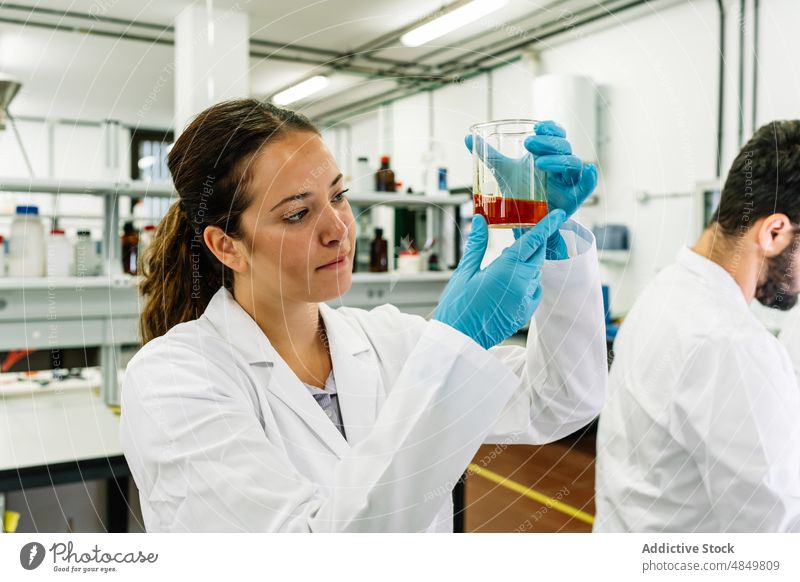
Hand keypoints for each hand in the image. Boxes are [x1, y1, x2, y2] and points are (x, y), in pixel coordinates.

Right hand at [433, 209, 565, 349]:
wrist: (460, 340)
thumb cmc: (457, 306)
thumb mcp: (464, 271)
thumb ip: (476, 243)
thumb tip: (480, 221)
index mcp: (506, 270)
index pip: (533, 241)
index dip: (547, 225)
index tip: (558, 214)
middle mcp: (522, 284)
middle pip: (538, 255)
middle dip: (536, 242)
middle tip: (529, 232)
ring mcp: (526, 300)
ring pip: (536, 272)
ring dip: (528, 262)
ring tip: (507, 260)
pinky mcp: (526, 312)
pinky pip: (535, 289)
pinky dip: (528, 280)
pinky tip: (512, 281)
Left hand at [465, 120, 597, 259]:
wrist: (524, 221)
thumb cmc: (519, 192)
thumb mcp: (503, 171)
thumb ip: (488, 154)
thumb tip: (468, 137)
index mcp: (548, 153)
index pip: (556, 134)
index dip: (551, 129)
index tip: (537, 128)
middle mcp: (561, 164)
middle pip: (564, 147)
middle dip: (548, 143)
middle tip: (529, 145)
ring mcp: (569, 180)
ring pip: (573, 163)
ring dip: (559, 160)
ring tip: (540, 163)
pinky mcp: (575, 197)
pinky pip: (588, 185)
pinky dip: (591, 177)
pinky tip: (589, 171)